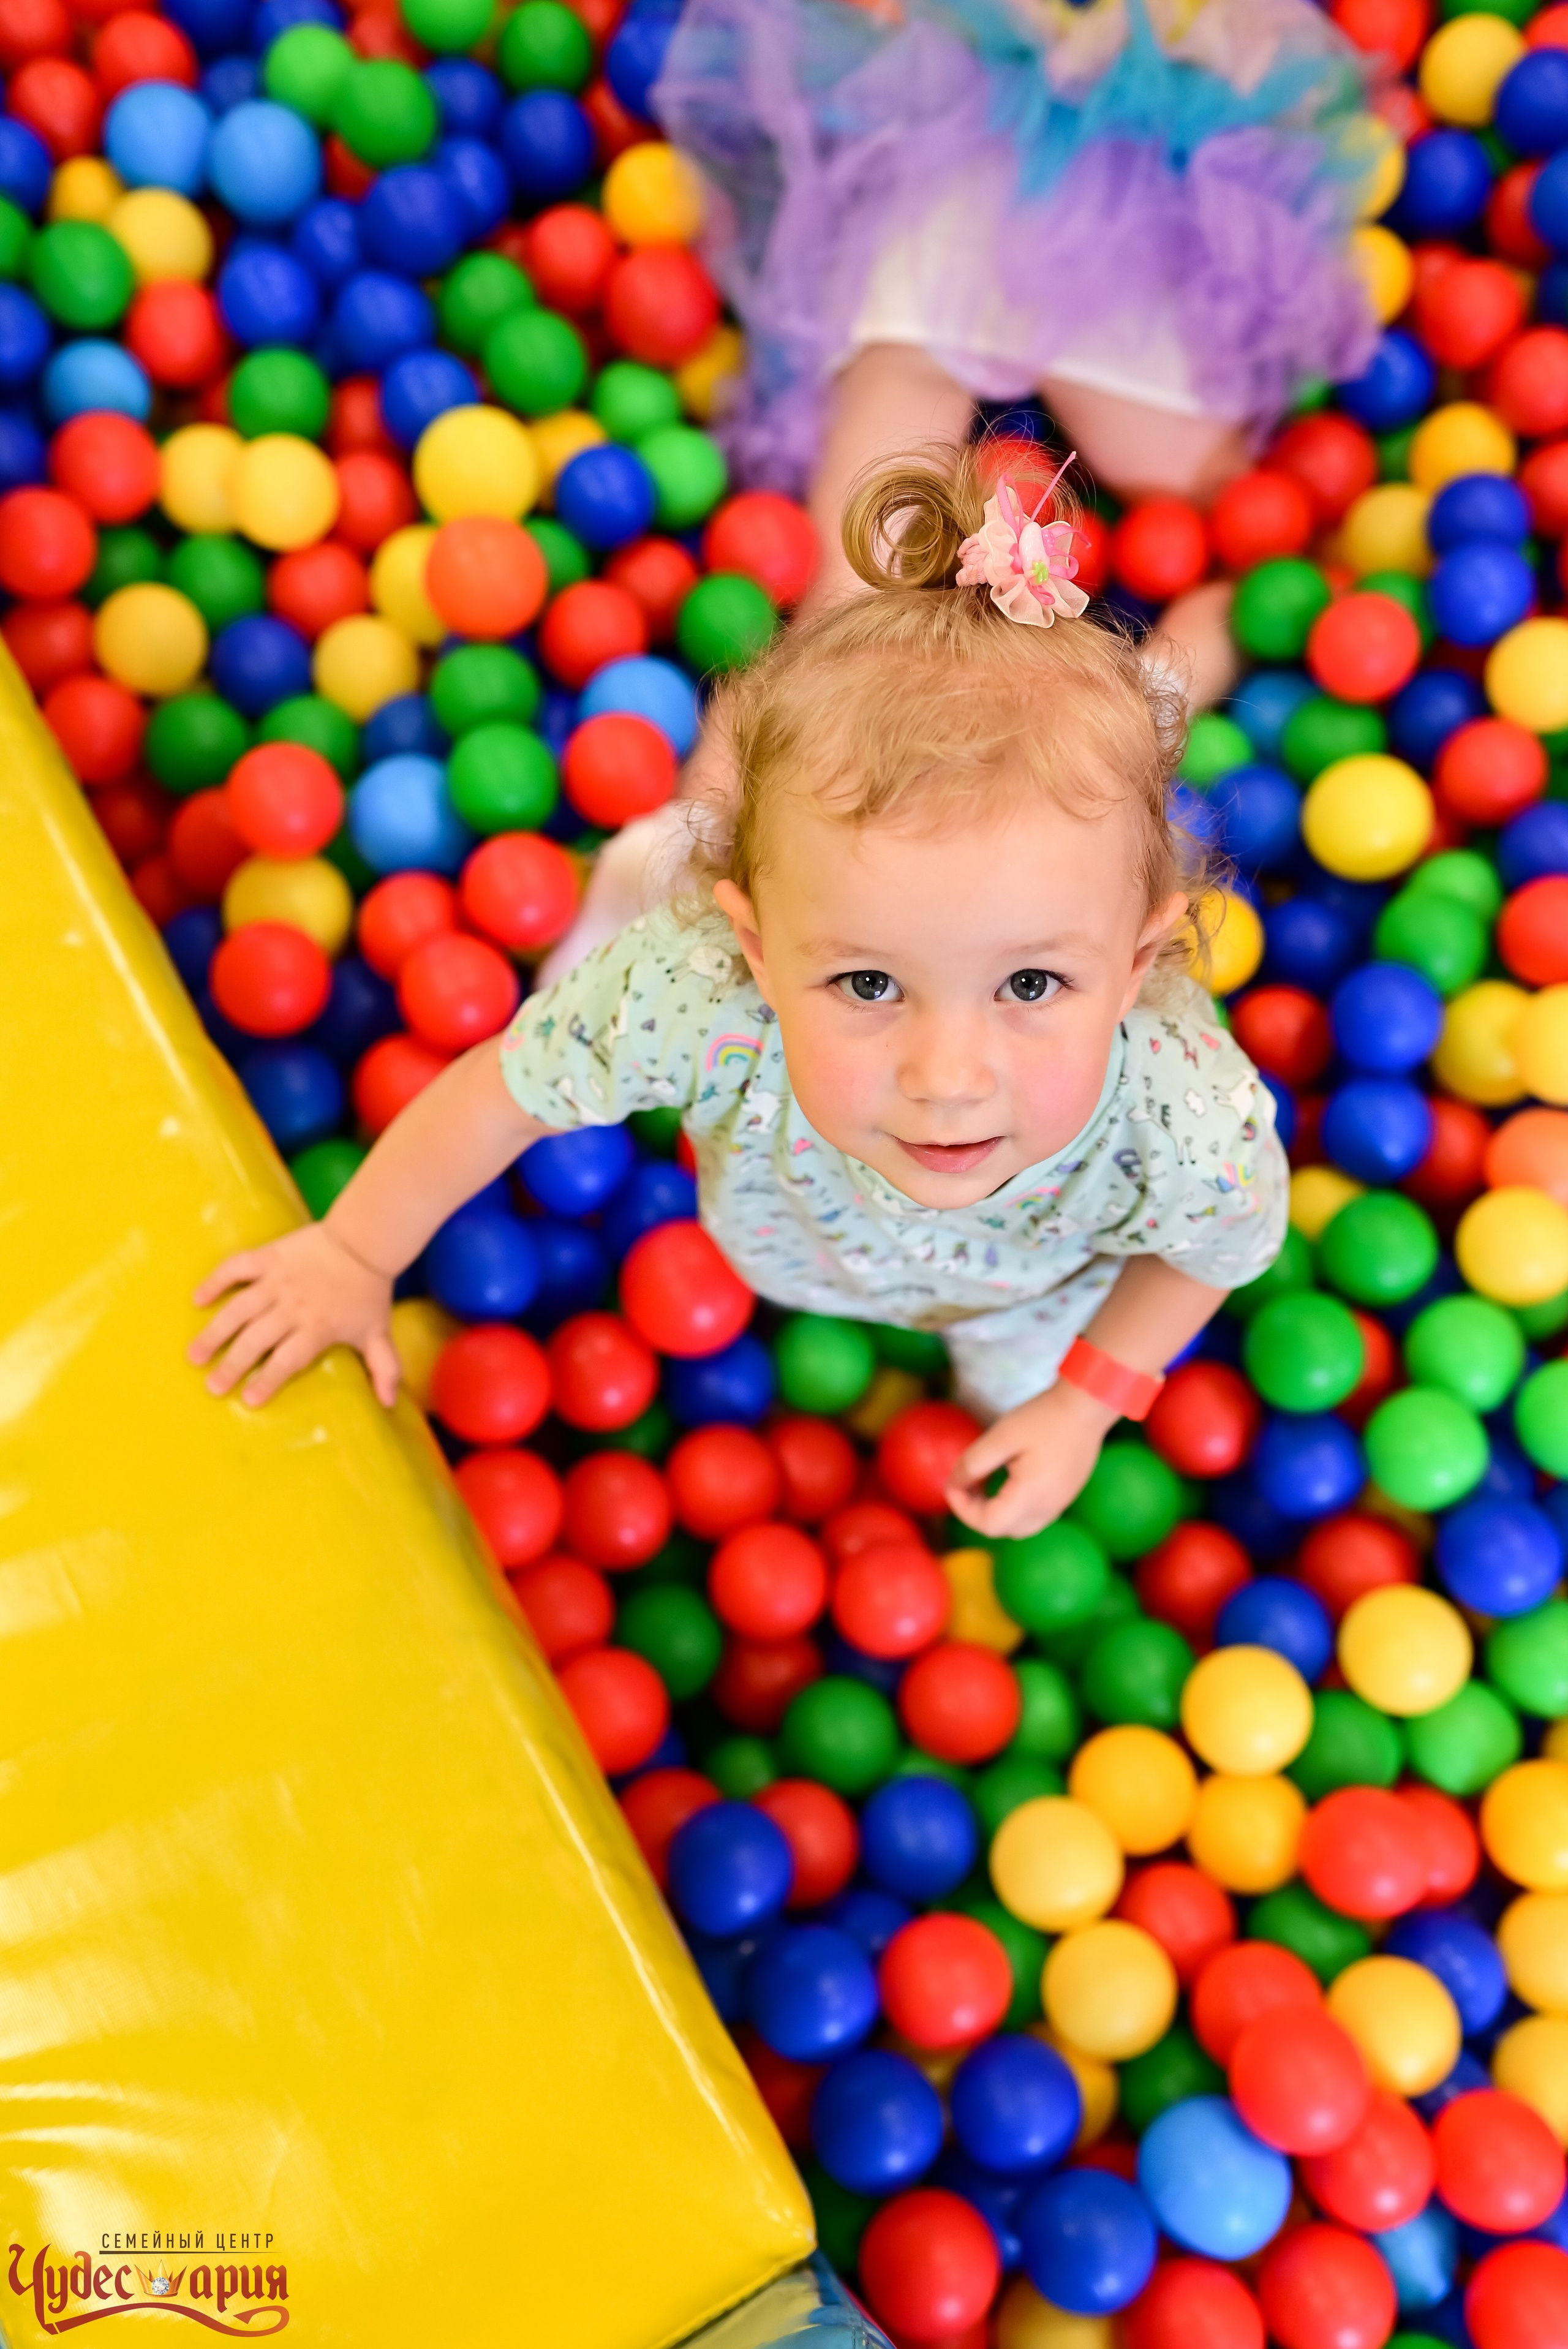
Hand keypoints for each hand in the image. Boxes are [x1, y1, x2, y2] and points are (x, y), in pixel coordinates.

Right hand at [188, 1222, 399, 1408]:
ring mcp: (276, 1281)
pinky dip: (215, 1282)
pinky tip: (197, 1299)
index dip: (267, 1381)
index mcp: (317, 1328)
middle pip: (256, 1340)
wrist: (364, 1241)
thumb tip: (390, 1402)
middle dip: (232, 1366)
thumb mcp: (378, 1332)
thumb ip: (383, 1367)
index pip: (287, 1360)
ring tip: (195, 1355)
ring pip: (238, 1309)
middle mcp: (292, 1307)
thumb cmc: (368, 1292)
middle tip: (213, 1387)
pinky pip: (236, 1268)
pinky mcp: (268, 1257)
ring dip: (215, 1333)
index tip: (249, 1400)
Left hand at [945, 1380, 1117, 1541]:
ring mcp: (1059, 1505)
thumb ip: (973, 1464)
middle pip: (1001, 1530)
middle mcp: (1047, 1509)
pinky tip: (1007, 1479)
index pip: (988, 1525)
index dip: (963, 1510)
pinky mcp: (1064, 1497)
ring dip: (994, 1511)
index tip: (953, 1485)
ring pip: (1017, 1527)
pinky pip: (1033, 1516)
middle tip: (966, 1482)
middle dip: (976, 1511)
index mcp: (1031, 1497)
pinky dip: (1012, 1507)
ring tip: (984, 1480)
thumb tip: (953, 1485)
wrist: (1087, 1406)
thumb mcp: (1001, 1436)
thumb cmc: (1044, 1418)